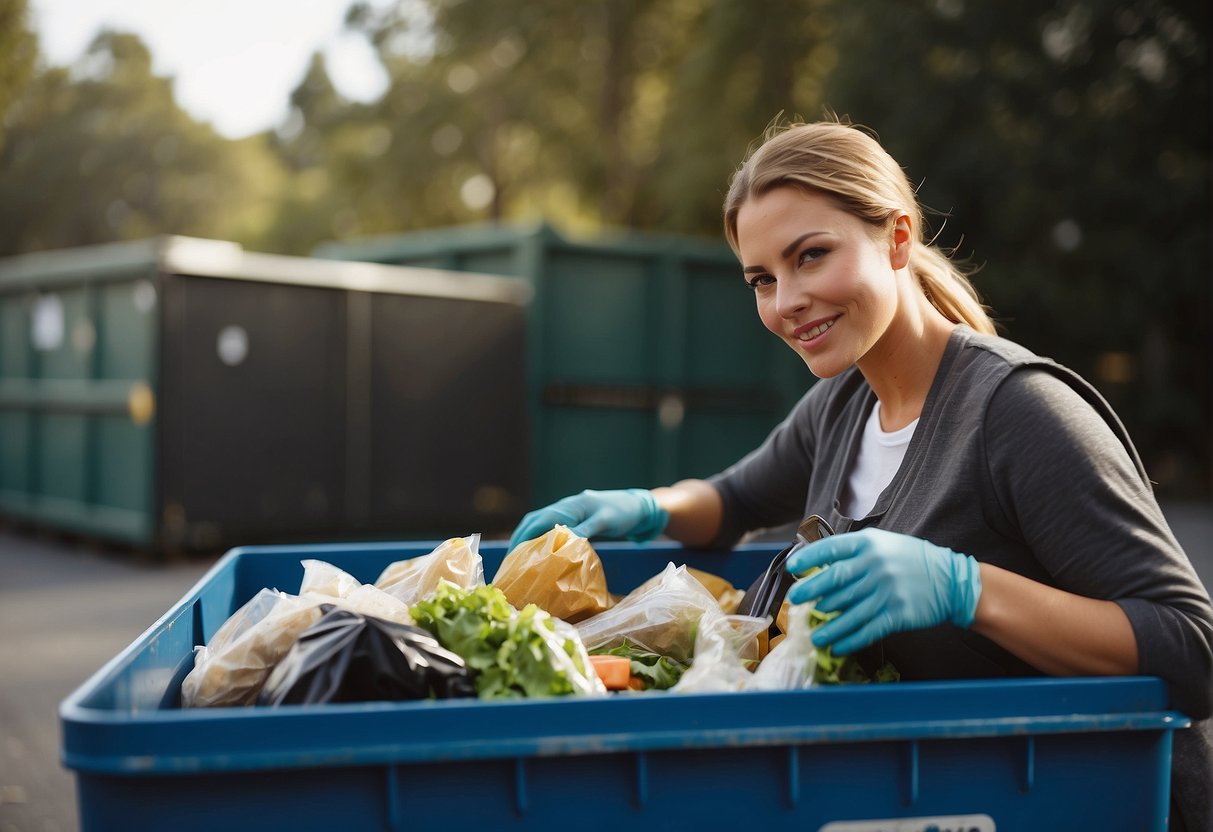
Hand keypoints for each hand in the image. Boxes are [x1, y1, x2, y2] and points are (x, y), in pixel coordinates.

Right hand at [508, 489, 668, 551]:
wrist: (637, 506)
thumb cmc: (622, 512)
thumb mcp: (605, 521)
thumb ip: (585, 529)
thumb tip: (565, 541)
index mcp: (569, 506)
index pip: (538, 522)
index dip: (523, 538)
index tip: (512, 557)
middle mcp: (563, 508)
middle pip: (532, 523)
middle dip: (518, 542)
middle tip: (509, 565)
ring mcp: (567, 514)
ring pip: (538, 526)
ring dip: (526, 542)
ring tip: (517, 564)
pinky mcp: (572, 521)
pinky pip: (549, 530)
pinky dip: (539, 542)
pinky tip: (537, 557)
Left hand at [785, 527, 981, 655]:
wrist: (950, 579)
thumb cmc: (910, 560)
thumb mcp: (882, 544)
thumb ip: (853, 553)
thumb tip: (818, 567)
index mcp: (869, 544)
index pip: (832, 548)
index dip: (809, 558)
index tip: (793, 567)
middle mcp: (876, 566)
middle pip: (835, 580)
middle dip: (811, 591)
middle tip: (794, 600)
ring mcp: (886, 590)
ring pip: (849, 610)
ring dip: (828, 625)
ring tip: (815, 635)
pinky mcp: (897, 613)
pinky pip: (867, 629)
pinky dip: (849, 640)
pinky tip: (836, 647)